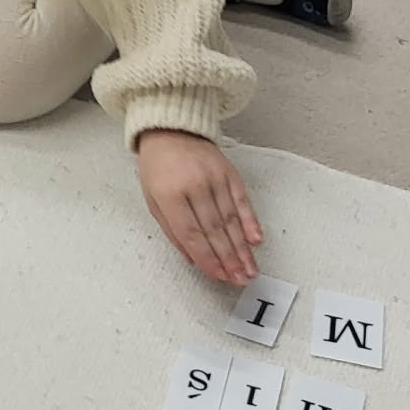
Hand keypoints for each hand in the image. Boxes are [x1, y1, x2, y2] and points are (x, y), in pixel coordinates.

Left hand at [138, 129, 262, 284]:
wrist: (171, 130)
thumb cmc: (158, 166)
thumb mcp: (153, 200)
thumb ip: (172, 231)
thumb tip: (193, 258)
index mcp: (170, 194)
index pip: (191, 234)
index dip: (207, 258)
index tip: (218, 275)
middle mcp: (194, 186)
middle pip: (215, 230)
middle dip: (229, 260)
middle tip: (239, 279)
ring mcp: (214, 178)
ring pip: (231, 220)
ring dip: (242, 248)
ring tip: (249, 269)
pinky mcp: (229, 172)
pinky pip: (242, 201)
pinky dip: (250, 222)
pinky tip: (256, 239)